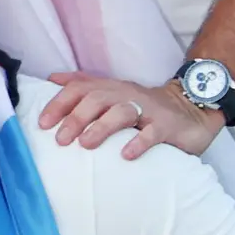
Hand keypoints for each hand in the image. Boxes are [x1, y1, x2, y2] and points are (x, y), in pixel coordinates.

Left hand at [39, 71, 221, 158]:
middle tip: (60, 140)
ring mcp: (148, 109)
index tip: (42, 124)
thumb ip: (84, 86)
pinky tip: (126, 155)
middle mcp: (127, 95)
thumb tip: (52, 79)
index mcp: (111, 89)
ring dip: (101, 128)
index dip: (59, 104)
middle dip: (75, 118)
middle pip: (97, 99)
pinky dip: (138, 143)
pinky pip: (152, 133)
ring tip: (86, 145)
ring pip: (122, 112)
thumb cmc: (144, 107)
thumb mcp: (113, 94)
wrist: (192, 109)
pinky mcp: (168, 126)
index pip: (80, 89)